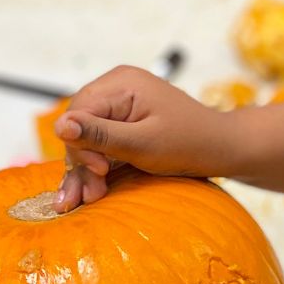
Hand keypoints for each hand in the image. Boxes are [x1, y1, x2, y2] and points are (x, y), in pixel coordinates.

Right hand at [54, 65, 235, 210]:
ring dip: (86, 170)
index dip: (80, 145)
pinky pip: (102, 141)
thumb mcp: (144, 143)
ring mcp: (121, 104)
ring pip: (87, 137)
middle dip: (82, 162)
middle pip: (80, 127)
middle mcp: (117, 87)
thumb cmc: (190, 143)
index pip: (79, 113)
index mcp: (122, 83)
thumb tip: (59, 126)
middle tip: (90, 195)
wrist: (223, 148)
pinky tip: (91, 190)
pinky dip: (97, 165)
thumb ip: (101, 135)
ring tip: (86, 199)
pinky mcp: (126, 121)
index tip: (99, 172)